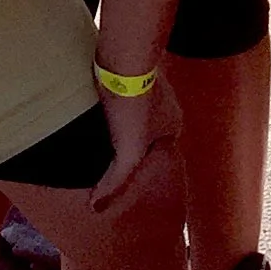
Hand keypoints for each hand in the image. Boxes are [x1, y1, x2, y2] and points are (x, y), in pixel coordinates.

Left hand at [90, 70, 184, 211]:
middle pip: (146, 133)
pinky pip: (123, 97)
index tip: (118, 173)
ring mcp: (151, 88)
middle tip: (106, 156)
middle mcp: (167, 106)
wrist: (125, 62)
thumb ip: (116, 182)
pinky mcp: (132, 75)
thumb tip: (96, 207)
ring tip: (98, 136)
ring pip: (134, 114)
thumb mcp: (129, 153)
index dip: (138, 165)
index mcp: (173, 125)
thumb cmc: (134, 107)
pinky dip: (113, 107)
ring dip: (120, 124)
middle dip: (130, 145)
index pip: (157, 153)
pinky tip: (97, 112)